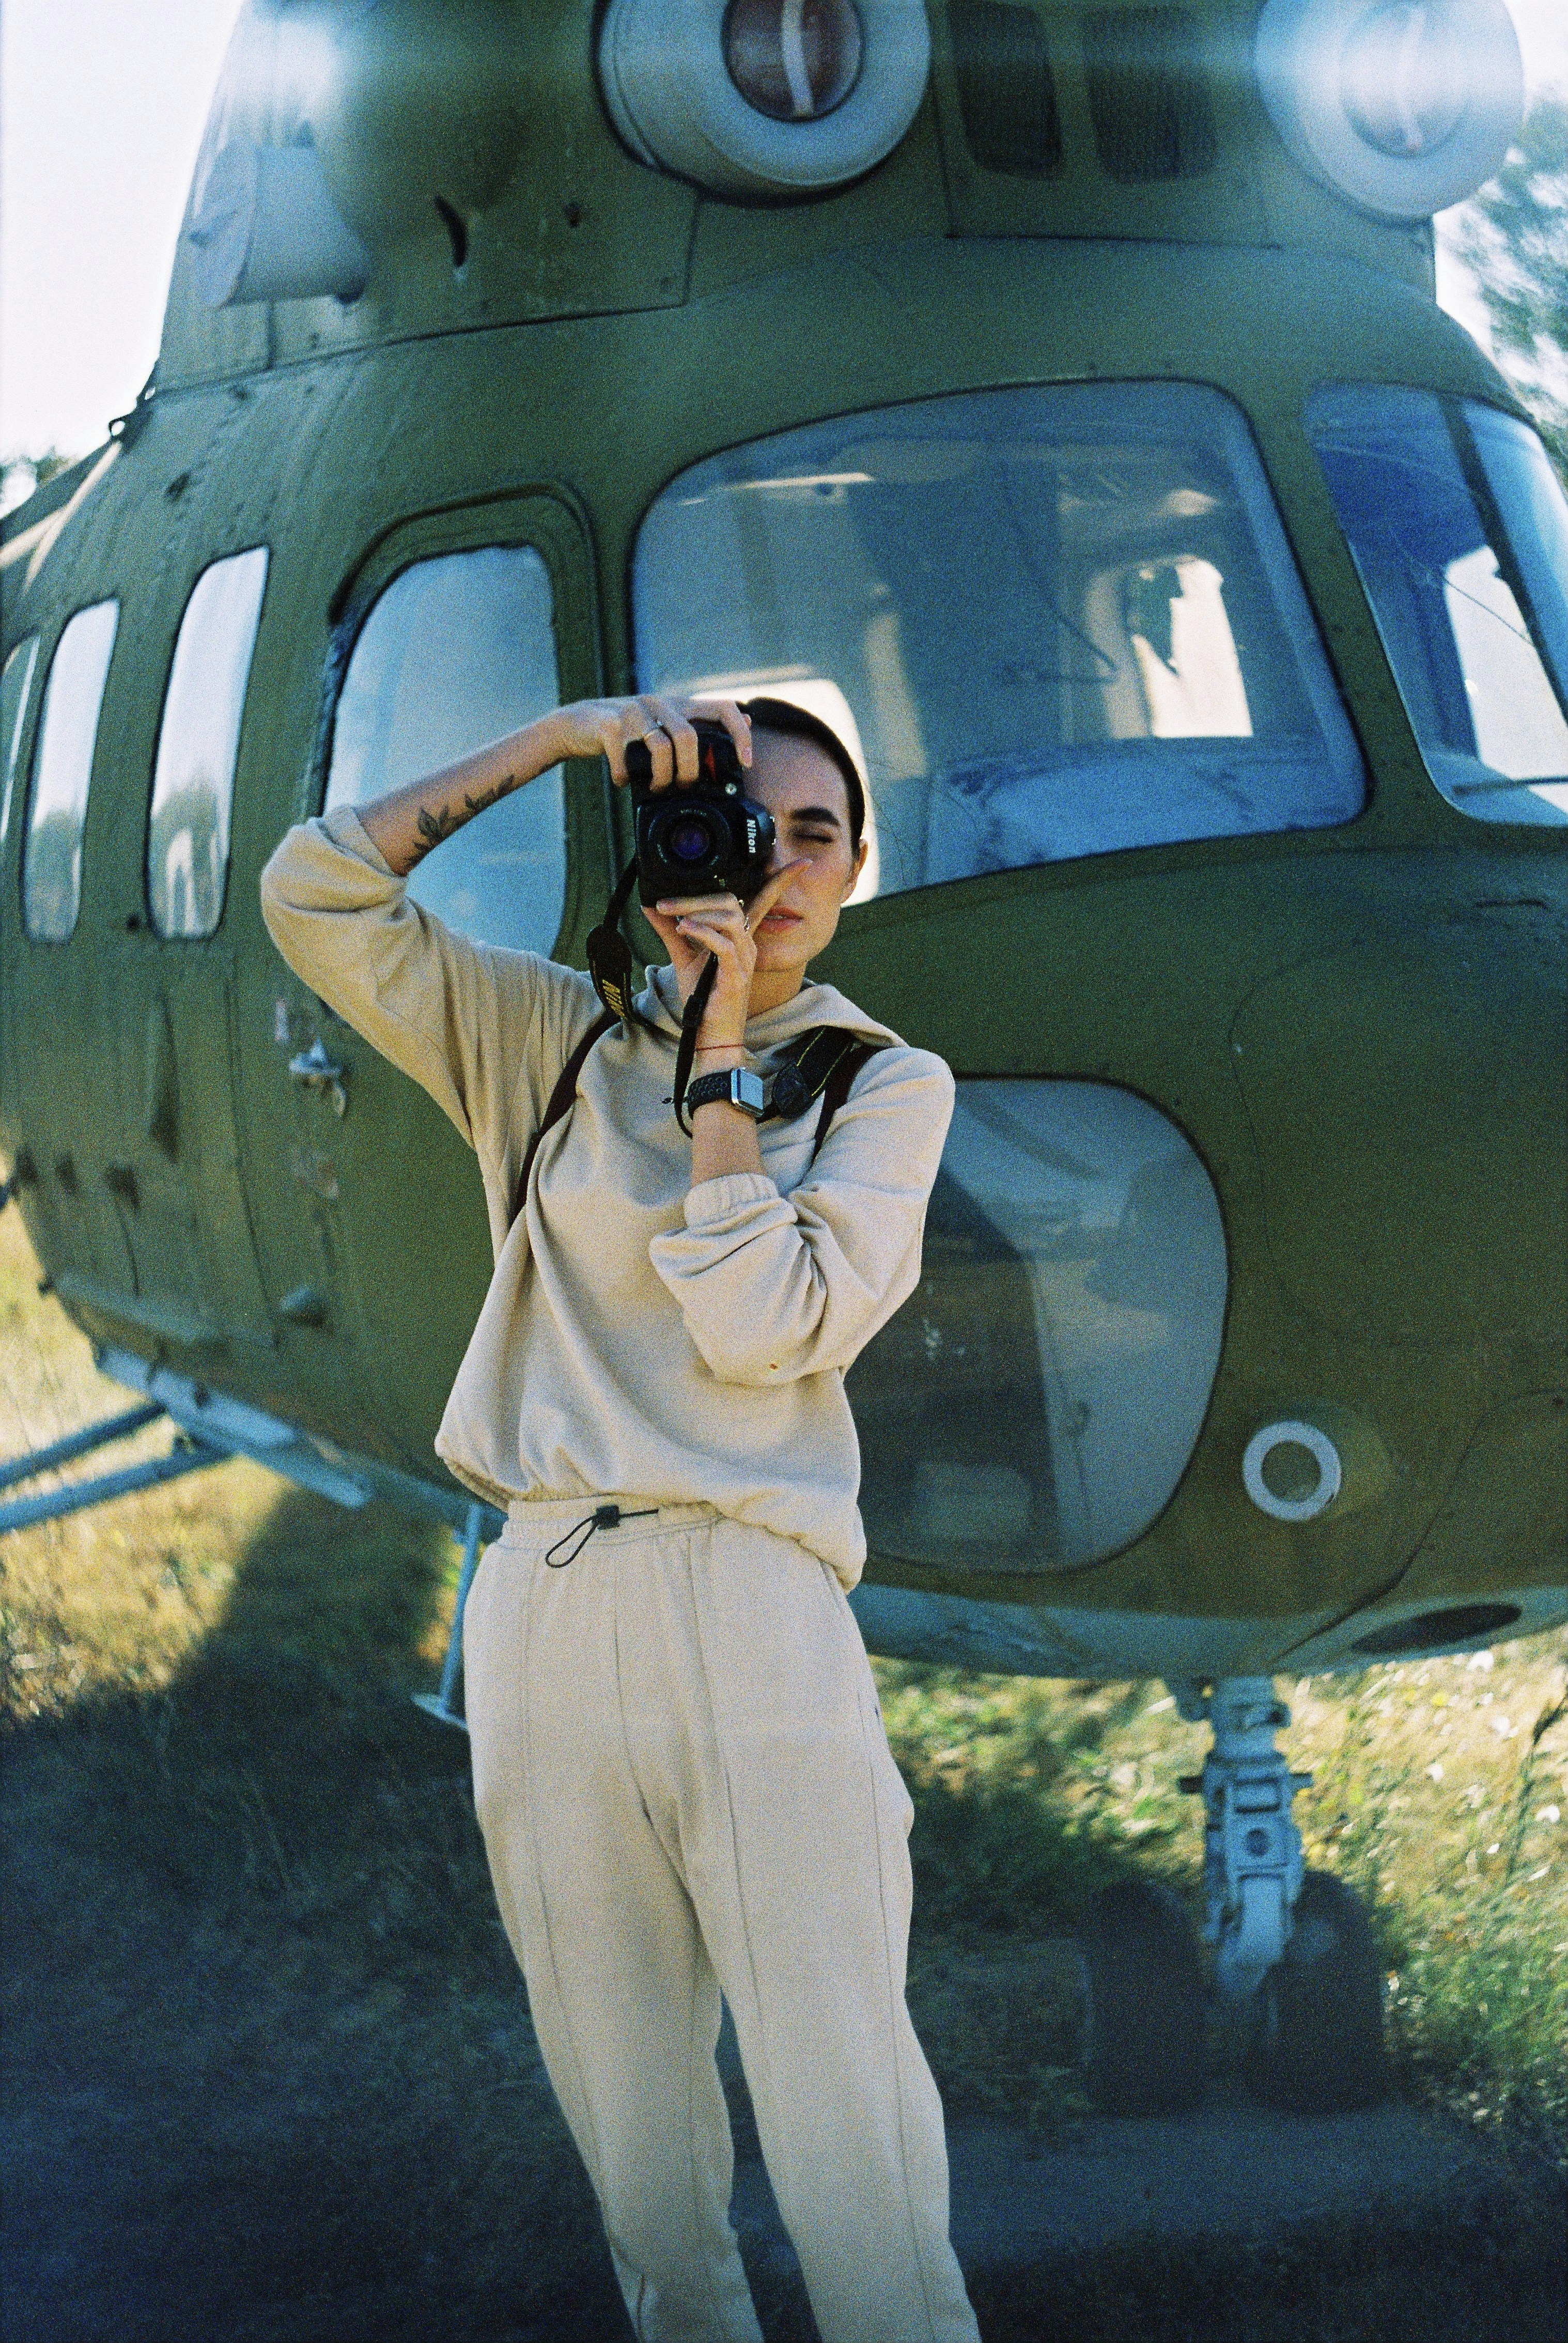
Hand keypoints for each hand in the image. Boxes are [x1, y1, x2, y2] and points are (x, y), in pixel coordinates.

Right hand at [541, 694, 750, 788]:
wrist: (576, 723)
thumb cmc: (628, 731)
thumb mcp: (666, 722)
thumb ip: (701, 722)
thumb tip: (746, 717)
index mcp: (679, 705)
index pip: (723, 709)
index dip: (740, 735)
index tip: (746, 762)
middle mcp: (660, 703)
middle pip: (690, 737)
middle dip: (690, 771)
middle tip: (684, 787)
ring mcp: (634, 711)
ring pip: (662, 748)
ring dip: (662, 778)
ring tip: (656, 788)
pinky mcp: (610, 725)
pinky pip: (626, 759)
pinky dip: (626, 777)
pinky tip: (623, 780)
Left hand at [644, 858, 808, 1042]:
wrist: (712, 1036)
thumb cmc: (704, 1001)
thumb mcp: (685, 958)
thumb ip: (670, 932)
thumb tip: (650, 907)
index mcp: (741, 938)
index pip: (764, 900)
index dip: (781, 879)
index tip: (801, 862)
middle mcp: (748, 944)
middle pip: (733, 901)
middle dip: (697, 896)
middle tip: (666, 903)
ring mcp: (745, 958)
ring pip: (731, 917)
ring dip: (697, 911)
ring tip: (673, 917)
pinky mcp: (737, 974)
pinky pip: (724, 944)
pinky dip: (702, 932)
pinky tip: (684, 929)